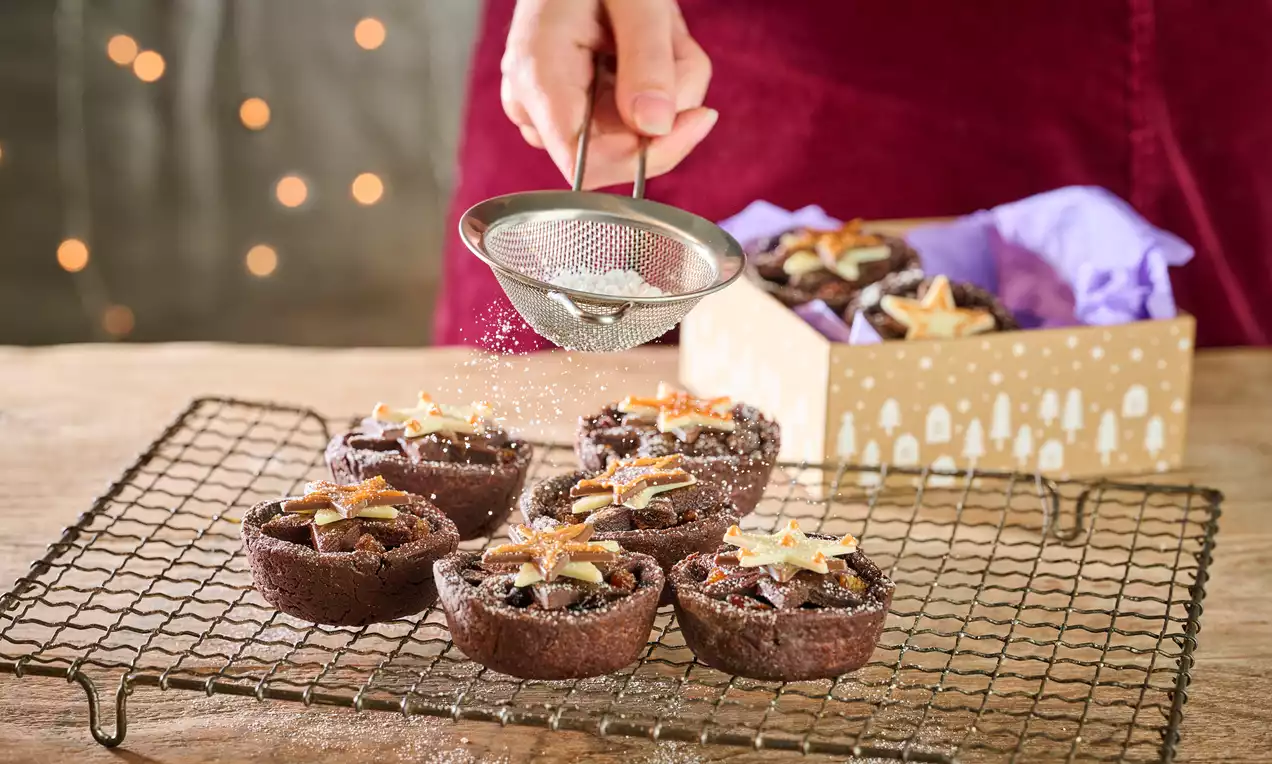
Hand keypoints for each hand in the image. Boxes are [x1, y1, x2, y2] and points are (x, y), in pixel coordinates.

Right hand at [500, 0, 715, 188]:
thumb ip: (646, 59)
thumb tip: (656, 126)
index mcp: (539, 75)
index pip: (586, 161)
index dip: (644, 154)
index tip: (696, 119)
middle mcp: (536, 102)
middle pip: (617, 151)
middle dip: (668, 105)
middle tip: (675, 44)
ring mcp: (551, 107)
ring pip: (632, 135)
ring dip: (669, 88)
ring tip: (660, 31)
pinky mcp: (572, 106)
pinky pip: (630, 120)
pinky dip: (659, 85)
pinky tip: (650, 43)